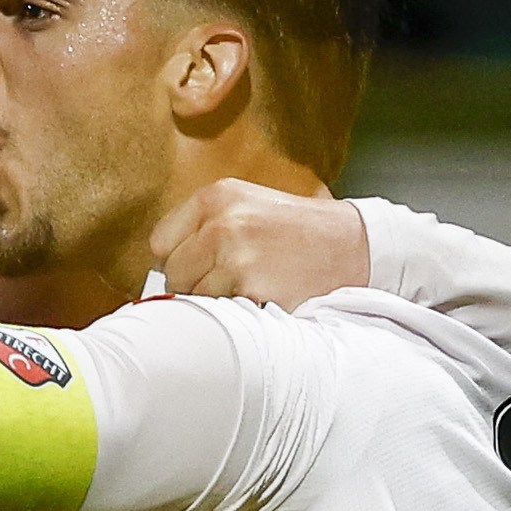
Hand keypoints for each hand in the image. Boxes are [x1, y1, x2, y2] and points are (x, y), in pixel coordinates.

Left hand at [150, 181, 370, 308]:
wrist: (351, 244)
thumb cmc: (296, 230)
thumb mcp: (247, 205)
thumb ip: (202, 227)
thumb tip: (161, 267)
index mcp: (215, 197)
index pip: (159, 243)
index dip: (176, 260)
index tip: (197, 266)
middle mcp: (221, 222)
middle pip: (172, 274)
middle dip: (194, 284)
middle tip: (229, 281)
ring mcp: (235, 256)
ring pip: (193, 298)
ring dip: (215, 302)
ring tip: (250, 286)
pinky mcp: (251, 287)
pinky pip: (220, 313)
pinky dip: (236, 313)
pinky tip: (261, 296)